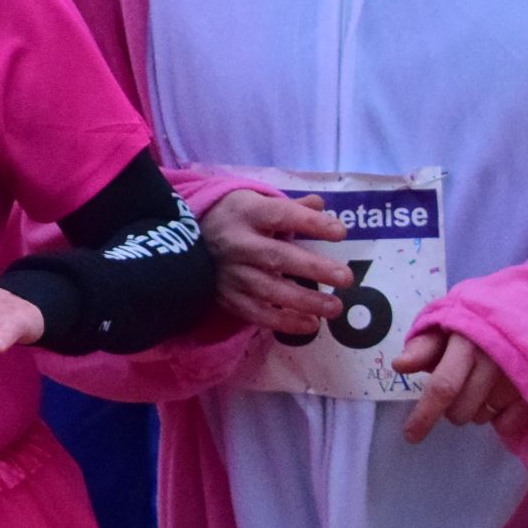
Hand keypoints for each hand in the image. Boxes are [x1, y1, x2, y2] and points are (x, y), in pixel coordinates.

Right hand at [203, 190, 354, 336]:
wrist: (182, 241)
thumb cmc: (231, 218)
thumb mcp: (255, 202)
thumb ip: (290, 206)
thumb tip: (322, 206)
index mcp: (247, 213)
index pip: (282, 216)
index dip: (310, 224)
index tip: (340, 233)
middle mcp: (238, 244)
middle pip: (277, 257)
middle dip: (313, 268)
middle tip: (345, 278)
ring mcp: (231, 274)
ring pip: (269, 290)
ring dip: (304, 301)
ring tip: (335, 308)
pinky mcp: (227, 298)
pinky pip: (257, 314)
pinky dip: (283, 322)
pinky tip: (310, 325)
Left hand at [394, 327, 518, 442]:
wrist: (527, 314)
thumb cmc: (477, 325)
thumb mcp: (446, 327)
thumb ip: (422, 347)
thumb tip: (399, 365)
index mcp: (467, 343)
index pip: (443, 386)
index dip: (425, 415)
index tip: (410, 435)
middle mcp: (495, 362)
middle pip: (461, 410)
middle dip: (450, 409)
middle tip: (457, 390)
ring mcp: (520, 379)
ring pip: (482, 417)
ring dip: (475, 409)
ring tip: (483, 386)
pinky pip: (506, 424)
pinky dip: (498, 417)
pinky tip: (501, 396)